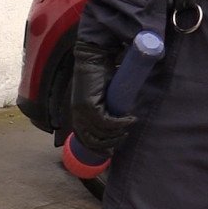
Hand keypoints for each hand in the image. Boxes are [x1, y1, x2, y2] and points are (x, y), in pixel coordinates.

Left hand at [70, 42, 136, 156]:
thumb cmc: (100, 73)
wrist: (95, 56)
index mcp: (78, 113)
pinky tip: (130, 119)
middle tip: (124, 138)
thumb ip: (105, 108)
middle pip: (92, 140)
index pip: (84, 139)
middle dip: (109, 144)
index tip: (110, 152)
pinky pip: (106, 122)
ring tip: (129, 126)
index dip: (97, 149)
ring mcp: (82, 110)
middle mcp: (77, 114)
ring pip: (101, 133)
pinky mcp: (90, 104)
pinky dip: (120, 123)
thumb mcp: (101, 95)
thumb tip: (118, 120)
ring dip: (118, 133)